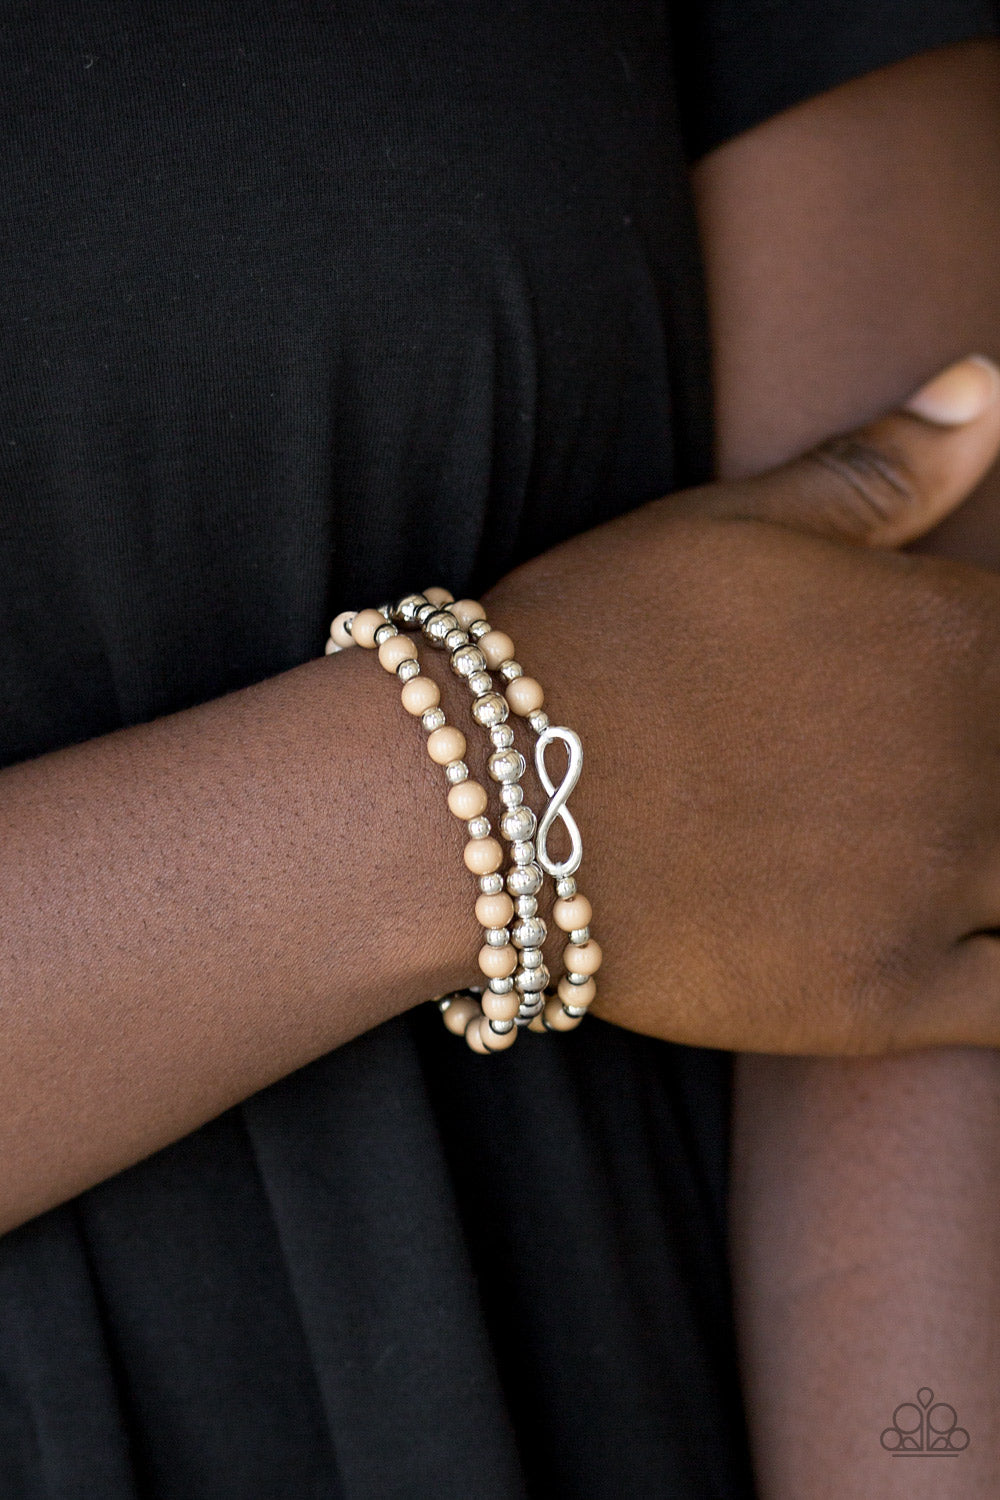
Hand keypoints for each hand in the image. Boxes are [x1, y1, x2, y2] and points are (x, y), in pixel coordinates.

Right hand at [484, 357, 999, 1053]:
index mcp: (955, 635)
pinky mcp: (883, 999)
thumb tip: (990, 385)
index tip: (956, 700)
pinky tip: (987, 956)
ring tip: (959, 852)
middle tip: (903, 780)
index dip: (995, 667)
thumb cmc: (602, 636)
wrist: (485, 790)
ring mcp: (939, 888)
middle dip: (998, 765)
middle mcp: (977, 759)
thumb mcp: (740, 523)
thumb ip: (883, 467)